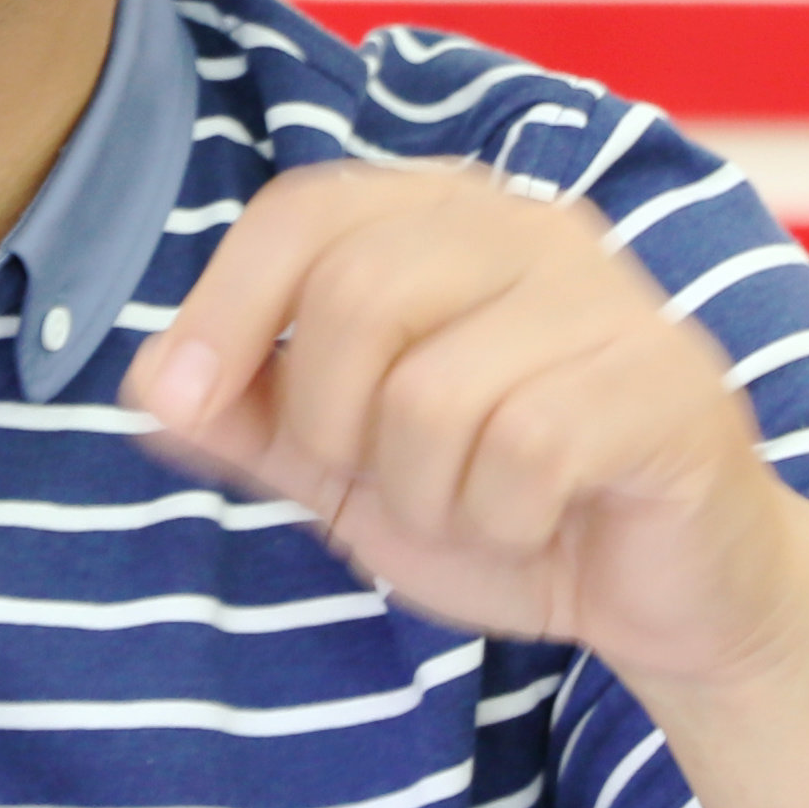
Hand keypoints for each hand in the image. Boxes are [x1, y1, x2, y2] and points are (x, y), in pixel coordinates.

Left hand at [127, 160, 808, 696]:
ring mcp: (609, 300)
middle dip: (332, 425)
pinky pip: (524, 453)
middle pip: (353, 296)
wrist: (669, 595)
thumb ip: (251, 421)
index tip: (176, 400)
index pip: (302, 212)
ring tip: (475, 503)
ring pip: (432, 394)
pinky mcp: (666, 386)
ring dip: (425, 493)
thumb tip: (139, 384)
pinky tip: (542, 522)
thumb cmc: (507, 506)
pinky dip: (502, 522)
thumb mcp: (349, 470)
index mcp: (445, 218)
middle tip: (381, 478)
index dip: (221, 306)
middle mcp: (531, 228)